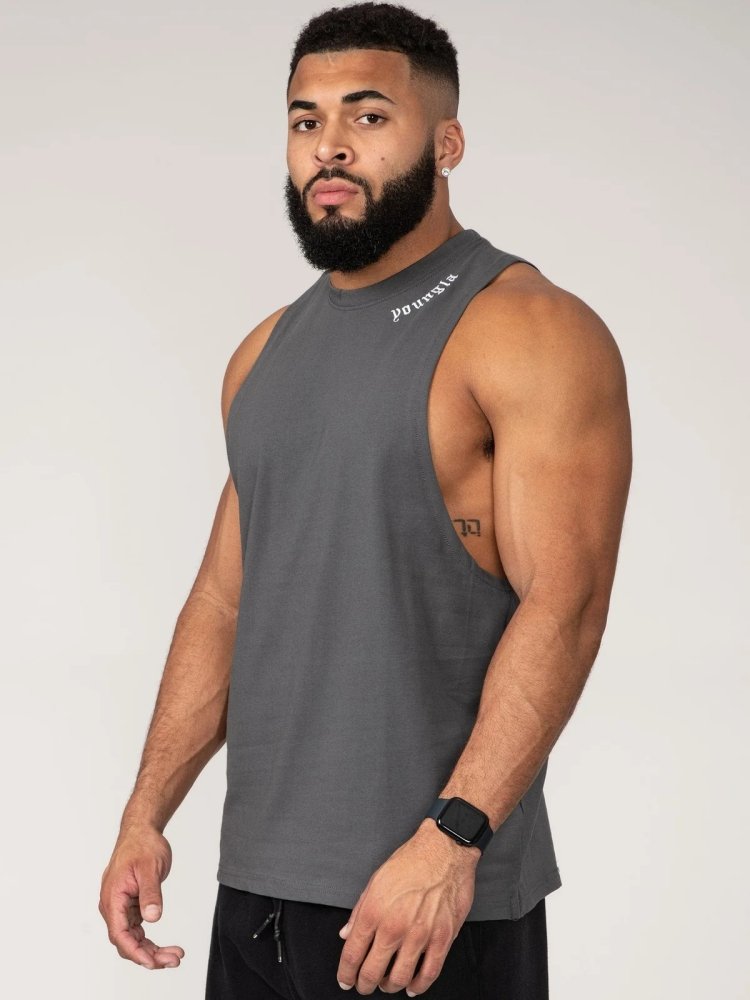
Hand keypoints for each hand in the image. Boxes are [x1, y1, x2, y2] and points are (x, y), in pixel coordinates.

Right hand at [98, 826, 184, 970]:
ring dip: (151, 951)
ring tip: (175, 956)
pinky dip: (150, 941)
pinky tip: (166, 948)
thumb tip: (152, 918)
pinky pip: (137, 931)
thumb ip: (150, 893)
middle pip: (127, 941)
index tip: (152, 962)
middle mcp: (113, 907)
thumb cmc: (142, 845)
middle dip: (148, 955)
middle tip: (174, 959)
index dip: (135, 951)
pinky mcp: (130, 907)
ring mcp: (121, 908)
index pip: (119, 934)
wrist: (141, 831)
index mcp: (112, 898)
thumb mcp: (150, 868)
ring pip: (133, 939)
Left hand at [336, 819, 479, 995]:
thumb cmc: (411, 860)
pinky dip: (418, 986)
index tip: (346, 979)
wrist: (444, 849)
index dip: (346, 973)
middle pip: (372, 972)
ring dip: (389, 987)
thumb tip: (347, 933)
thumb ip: (359, 911)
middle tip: (363, 986)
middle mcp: (394, 926)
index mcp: (374, 911)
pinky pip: (429, 973)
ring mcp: (419, 935)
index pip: (352, 954)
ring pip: (399, 978)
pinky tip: (413, 986)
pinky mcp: (442, 938)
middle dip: (364, 984)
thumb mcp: (376, 880)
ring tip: (387, 984)